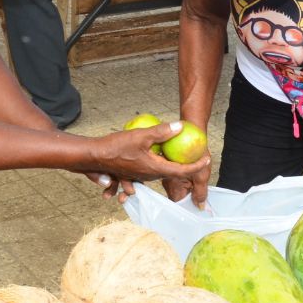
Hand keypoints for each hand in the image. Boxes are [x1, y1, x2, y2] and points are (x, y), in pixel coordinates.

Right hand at [88, 121, 211, 204]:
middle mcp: (150, 176)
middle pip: (174, 172)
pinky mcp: (134, 173)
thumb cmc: (117, 146)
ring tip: (180, 155)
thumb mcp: (141, 135)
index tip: (207, 158)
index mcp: (155, 168)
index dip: (197, 165)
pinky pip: (151, 171)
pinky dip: (158, 164)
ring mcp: (142, 176)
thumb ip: (161, 132)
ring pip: (162, 172)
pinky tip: (158, 155)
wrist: (95, 156)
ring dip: (173, 165)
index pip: (182, 170)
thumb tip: (180, 126)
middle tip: (197, 155)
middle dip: (188, 166)